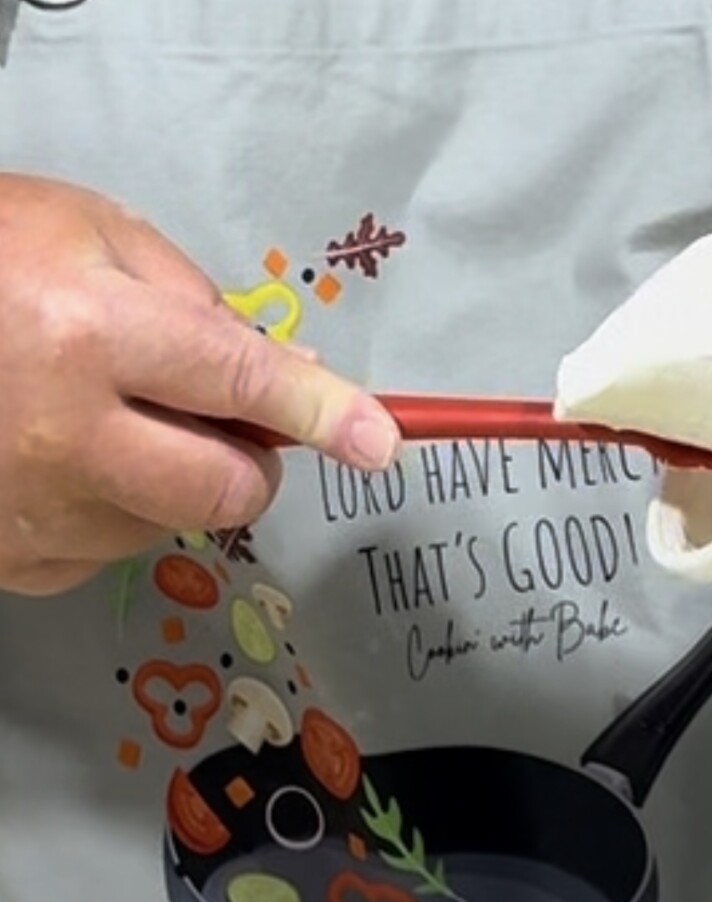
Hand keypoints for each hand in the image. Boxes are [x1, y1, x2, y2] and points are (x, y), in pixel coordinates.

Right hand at [0, 174, 398, 594]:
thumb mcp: (77, 228)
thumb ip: (186, 294)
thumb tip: (277, 365)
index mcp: (89, 339)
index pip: (241, 386)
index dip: (320, 411)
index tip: (378, 440)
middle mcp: (71, 442)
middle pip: (228, 490)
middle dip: (248, 459)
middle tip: (213, 418)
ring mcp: (44, 516)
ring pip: (174, 522)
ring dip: (168, 479)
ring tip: (101, 420)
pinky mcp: (23, 564)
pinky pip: (111, 547)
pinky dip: (110, 508)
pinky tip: (56, 460)